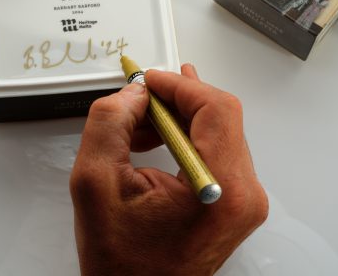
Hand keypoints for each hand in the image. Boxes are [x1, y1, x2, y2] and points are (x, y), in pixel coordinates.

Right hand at [70, 65, 267, 275]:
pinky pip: (213, 147)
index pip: (217, 108)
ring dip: (175, 117)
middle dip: (174, 99)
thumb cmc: (121, 262)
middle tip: (140, 96)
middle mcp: (243, 194)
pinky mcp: (233, 200)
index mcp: (220, 189)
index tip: (149, 80)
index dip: (179, 85)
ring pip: (215, 128)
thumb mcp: (94, 181)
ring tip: (137, 124)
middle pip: (218, 115)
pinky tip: (152, 138)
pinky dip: (182, 135)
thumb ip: (109, 122)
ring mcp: (242, 198)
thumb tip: (133, 93)